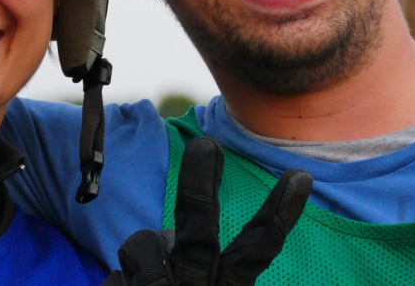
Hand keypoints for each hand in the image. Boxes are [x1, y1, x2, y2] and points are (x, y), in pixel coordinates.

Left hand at [104, 136, 311, 285]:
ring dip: (140, 252)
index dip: (278, 214)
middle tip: (206, 143)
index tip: (300, 177)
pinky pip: (115, 279)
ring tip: (145, 282)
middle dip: (201, 183)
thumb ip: (191, 273)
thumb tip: (166, 235)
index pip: (257, 251)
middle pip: (198, 229)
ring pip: (143, 242)